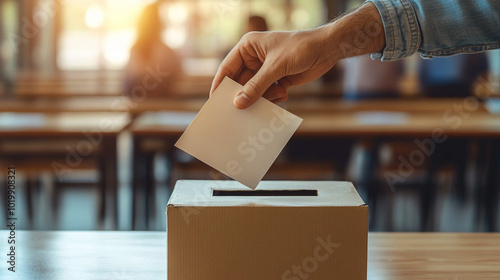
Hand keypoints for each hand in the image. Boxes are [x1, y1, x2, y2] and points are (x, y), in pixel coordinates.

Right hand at [210, 28, 338, 108]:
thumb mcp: (275, 68)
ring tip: (276, 95)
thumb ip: (256, 86)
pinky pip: (267, 94)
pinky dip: (273, 98)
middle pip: (240, 82)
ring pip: (255, 91)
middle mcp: (254, 58)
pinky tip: (283, 93)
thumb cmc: (300, 48)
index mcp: (248, 47)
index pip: (227, 68)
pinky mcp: (277, 79)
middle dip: (243, 96)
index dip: (220, 84)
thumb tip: (238, 103)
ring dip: (263, 97)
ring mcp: (266, 70)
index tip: (215, 101)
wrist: (326, 49)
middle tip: (239, 111)